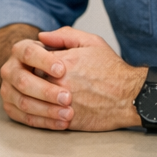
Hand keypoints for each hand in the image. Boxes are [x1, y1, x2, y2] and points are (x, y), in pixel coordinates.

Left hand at [0, 26, 143, 130]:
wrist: (130, 97)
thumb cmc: (112, 70)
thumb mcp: (91, 42)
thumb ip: (63, 35)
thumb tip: (41, 37)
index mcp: (60, 62)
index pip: (30, 60)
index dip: (31, 61)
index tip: (36, 63)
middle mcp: (58, 83)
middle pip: (27, 81)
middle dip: (27, 80)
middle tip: (32, 80)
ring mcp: (60, 104)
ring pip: (30, 101)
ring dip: (30, 98)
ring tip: (37, 95)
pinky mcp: (66, 121)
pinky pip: (41, 120)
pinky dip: (38, 116)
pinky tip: (43, 110)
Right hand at [0, 36, 74, 129]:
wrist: (51, 77)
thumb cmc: (65, 59)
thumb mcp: (72, 43)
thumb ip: (65, 36)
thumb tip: (44, 35)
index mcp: (21, 50)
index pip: (28, 53)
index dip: (44, 61)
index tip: (62, 70)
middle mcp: (10, 69)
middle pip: (22, 81)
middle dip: (46, 91)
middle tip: (67, 97)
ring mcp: (8, 90)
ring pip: (23, 102)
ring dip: (46, 110)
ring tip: (68, 114)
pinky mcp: (11, 108)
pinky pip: (25, 118)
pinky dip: (44, 122)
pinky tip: (61, 123)